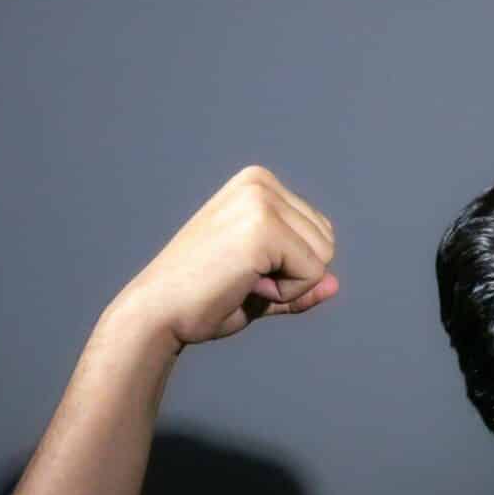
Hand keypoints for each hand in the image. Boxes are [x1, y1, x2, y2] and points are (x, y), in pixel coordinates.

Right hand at [119, 164, 340, 348]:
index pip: (320, 232)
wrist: (158, 312)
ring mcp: (261, 201)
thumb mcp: (262, 288)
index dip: (290, 267)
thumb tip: (335, 284)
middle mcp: (260, 183)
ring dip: (288, 285)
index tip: (243, 271)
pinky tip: (244, 286)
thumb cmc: (203, 300)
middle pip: (327, 242)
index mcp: (258, 183)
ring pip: (324, 257)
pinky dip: (285, 293)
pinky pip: (312, 273)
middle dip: (293, 275)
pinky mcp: (263, 228)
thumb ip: (300, 283)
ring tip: (241, 281)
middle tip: (241, 279)